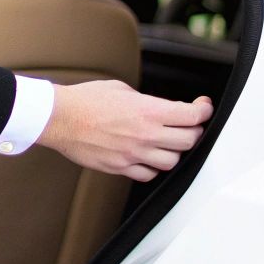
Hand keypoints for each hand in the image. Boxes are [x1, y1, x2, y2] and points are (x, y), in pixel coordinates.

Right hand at [36, 80, 212, 180]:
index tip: (202, 107)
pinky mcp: (120, 167)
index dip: (203, 111)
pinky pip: (148, 174)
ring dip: (174, 151)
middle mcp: (145, 135)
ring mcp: (134, 154)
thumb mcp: (122, 89)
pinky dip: (152, 167)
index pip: (192, 116)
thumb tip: (157, 108)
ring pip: (172, 161)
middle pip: (188, 141)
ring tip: (166, 143)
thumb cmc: (85, 100)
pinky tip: (147, 156)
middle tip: (187, 125)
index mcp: (148, 111)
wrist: (60, 118)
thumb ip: (145, 101)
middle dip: (192, 131)